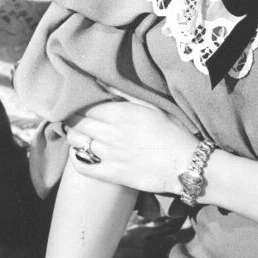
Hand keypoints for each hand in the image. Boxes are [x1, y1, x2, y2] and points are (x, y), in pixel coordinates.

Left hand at [67, 101, 198, 196]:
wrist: (186, 165)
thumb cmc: (173, 133)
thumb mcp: (152, 107)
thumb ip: (125, 95)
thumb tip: (102, 83)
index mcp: (121, 113)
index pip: (84, 106)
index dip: (76, 104)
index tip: (75, 103)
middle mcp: (111, 133)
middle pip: (77, 123)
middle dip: (71, 119)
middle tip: (71, 118)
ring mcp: (110, 154)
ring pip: (77, 142)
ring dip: (74, 136)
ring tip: (77, 133)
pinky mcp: (112, 174)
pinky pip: (83, 166)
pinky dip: (76, 158)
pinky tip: (81, 153)